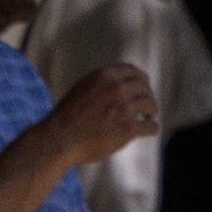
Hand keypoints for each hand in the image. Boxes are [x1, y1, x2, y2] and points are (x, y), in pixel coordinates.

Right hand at [42, 61, 163, 163]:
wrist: (60, 139)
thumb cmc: (68, 118)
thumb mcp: (82, 89)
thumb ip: (101, 83)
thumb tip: (121, 82)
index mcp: (104, 76)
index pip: (133, 72)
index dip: (141, 80)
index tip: (143, 88)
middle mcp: (116, 88)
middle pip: (144, 88)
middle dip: (147, 96)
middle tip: (147, 107)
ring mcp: (124, 108)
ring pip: (150, 105)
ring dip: (151, 111)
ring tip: (147, 118)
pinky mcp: (129, 128)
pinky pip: (150, 126)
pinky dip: (152, 129)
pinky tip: (149, 131)